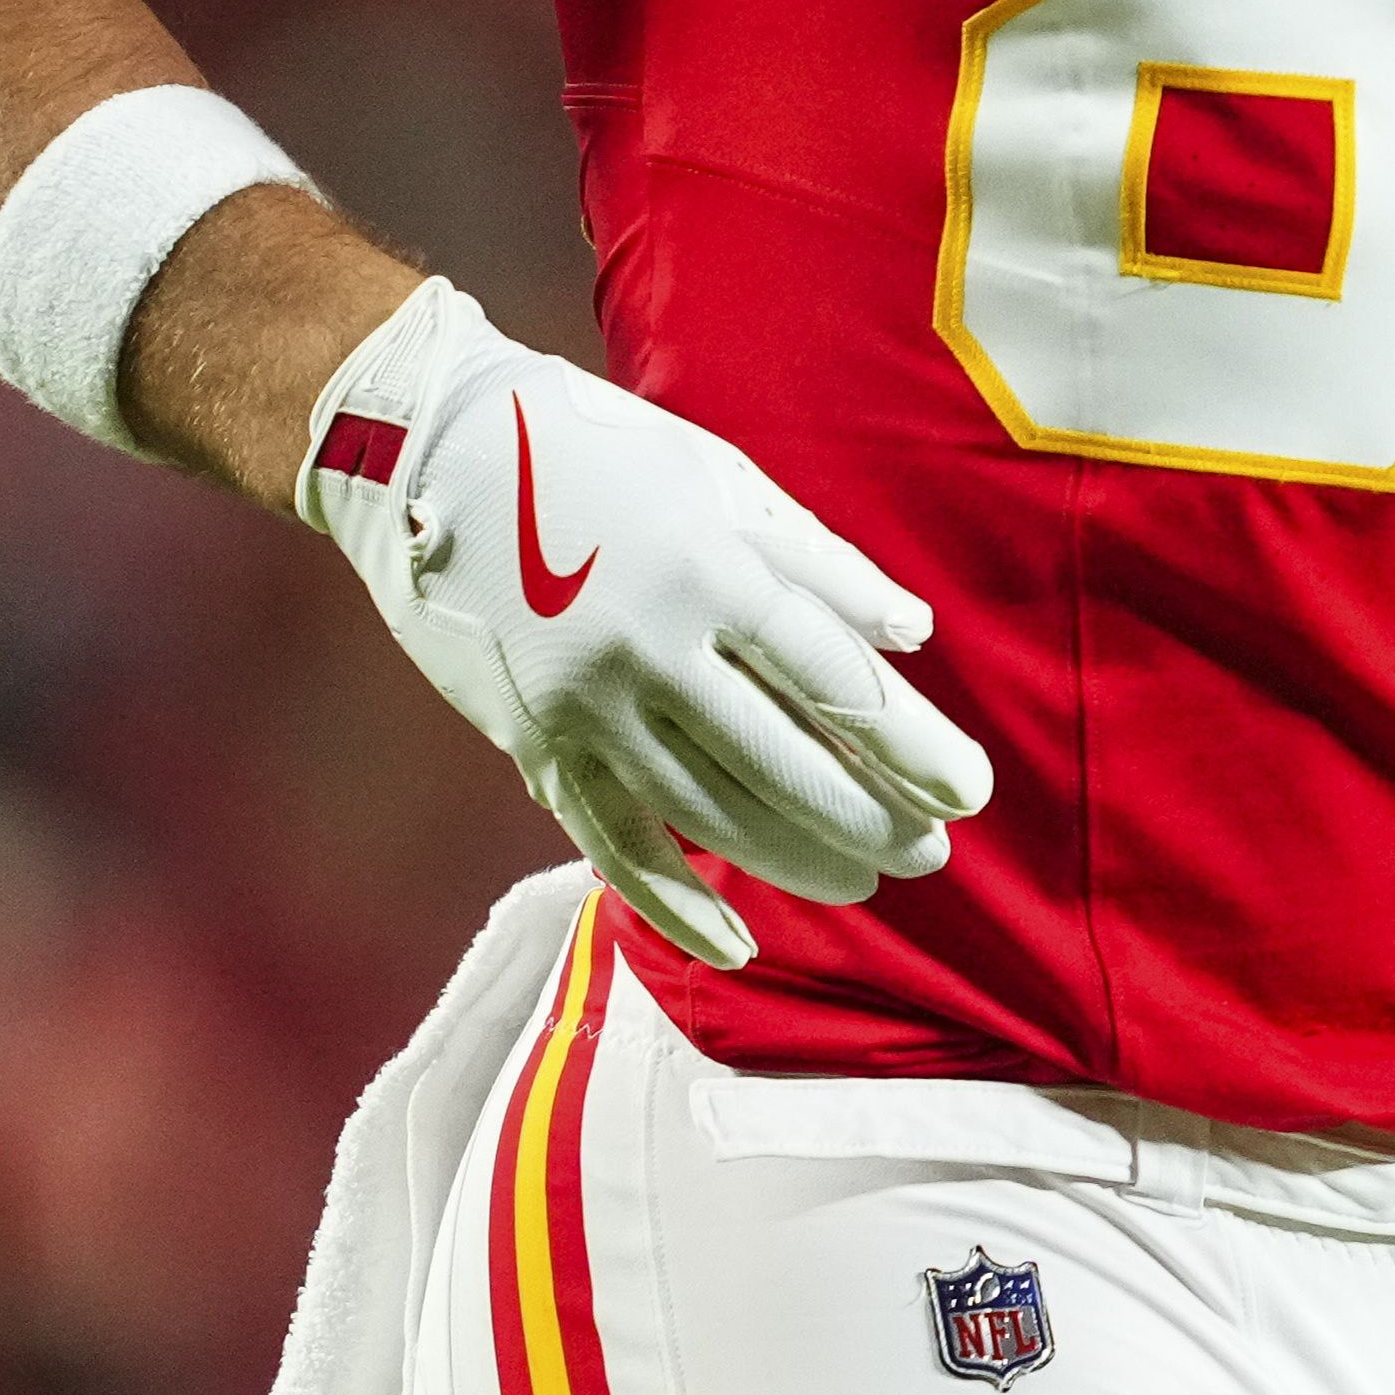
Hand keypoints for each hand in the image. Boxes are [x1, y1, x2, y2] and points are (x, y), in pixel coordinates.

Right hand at [299, 286, 988, 970]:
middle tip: (930, 853)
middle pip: (783, 761)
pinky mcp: (533, 744)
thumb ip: (821, 563)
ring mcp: (586, 707)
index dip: (909, 746)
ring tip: (861, 882)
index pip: (834, 682)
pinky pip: (612, 844)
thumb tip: (911, 636)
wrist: (425, 454)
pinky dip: (675, 904)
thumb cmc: (596, 451)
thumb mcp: (720, 479)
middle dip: (867, 817)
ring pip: (708, 813)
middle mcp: (649, 648)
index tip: (969, 792)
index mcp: (709, 571)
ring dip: (794, 859)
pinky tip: (735, 942)